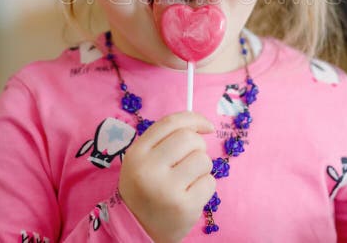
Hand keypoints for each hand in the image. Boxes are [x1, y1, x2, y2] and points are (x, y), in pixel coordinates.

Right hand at [118, 111, 215, 242]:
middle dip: (198, 147)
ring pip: (203, 160)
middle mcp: (149, 169)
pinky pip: (209, 182)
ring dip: (202, 168)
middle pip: (190, 138)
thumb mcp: (142, 160)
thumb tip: (202, 125)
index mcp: (137, 153)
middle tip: (191, 161)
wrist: (138, 228)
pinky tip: (190, 195)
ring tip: (188, 180)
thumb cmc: (146, 188)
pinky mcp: (184, 207)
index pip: (171, 123)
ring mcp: (166, 189)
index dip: (194, 119)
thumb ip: (164, 139)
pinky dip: (205, 187)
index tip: (207, 126)